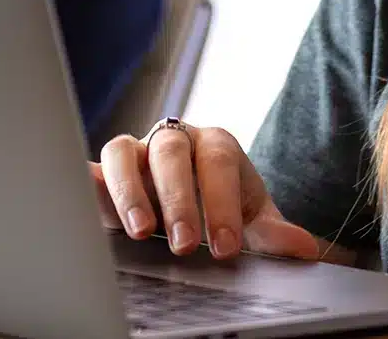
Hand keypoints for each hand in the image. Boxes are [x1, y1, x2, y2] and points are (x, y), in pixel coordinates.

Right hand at [91, 124, 330, 262]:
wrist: (198, 201)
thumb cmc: (226, 208)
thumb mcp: (253, 221)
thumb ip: (273, 234)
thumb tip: (304, 248)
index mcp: (215, 144)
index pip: (219, 161)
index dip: (222, 202)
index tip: (226, 248)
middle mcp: (174, 139)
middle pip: (170, 151)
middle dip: (178, 199)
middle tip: (185, 245)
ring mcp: (136, 152)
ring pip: (123, 151)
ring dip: (129, 189)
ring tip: (139, 231)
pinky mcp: (106, 173)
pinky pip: (91, 169)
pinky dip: (86, 182)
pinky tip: (84, 202)